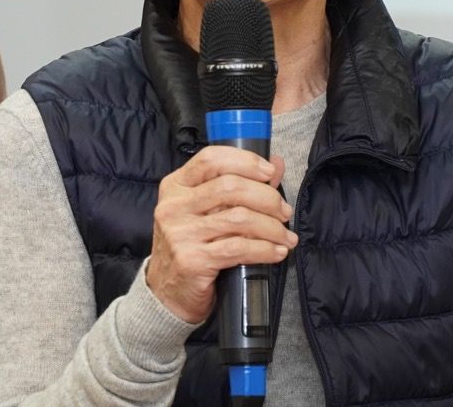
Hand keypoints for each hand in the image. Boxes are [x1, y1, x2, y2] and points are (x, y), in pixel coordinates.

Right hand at [145, 145, 296, 322]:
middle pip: (231, 187)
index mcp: (175, 186)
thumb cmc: (192, 246)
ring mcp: (181, 234)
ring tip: (286, 236)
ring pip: (240, 218)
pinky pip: (239, 248)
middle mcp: (174, 206)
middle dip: (267, 198)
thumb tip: (276, 164)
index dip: (246, 162)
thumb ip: (240, 185)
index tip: (270, 173)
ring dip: (272, 227)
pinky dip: (265, 249)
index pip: (211, 159)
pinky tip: (277, 252)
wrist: (167, 294)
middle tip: (284, 212)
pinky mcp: (192, 260)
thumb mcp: (207, 211)